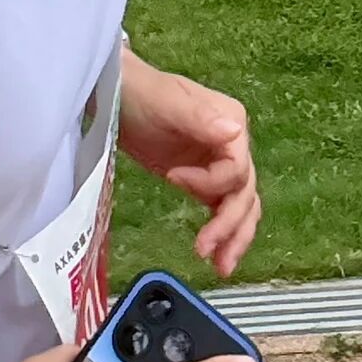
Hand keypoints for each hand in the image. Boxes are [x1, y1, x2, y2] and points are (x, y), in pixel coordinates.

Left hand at [118, 50, 260, 276]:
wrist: (117, 94)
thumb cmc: (141, 94)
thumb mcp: (168, 102)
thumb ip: (200, 119)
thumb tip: (235, 134)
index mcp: (232, 122)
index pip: (238, 167)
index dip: (210, 182)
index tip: (174, 178)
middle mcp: (233, 145)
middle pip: (244, 192)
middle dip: (230, 225)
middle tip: (206, 252)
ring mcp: (219, 164)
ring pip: (241, 206)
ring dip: (234, 237)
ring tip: (222, 267)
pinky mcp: (203, 180)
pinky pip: (223, 208)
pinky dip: (223, 231)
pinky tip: (216, 255)